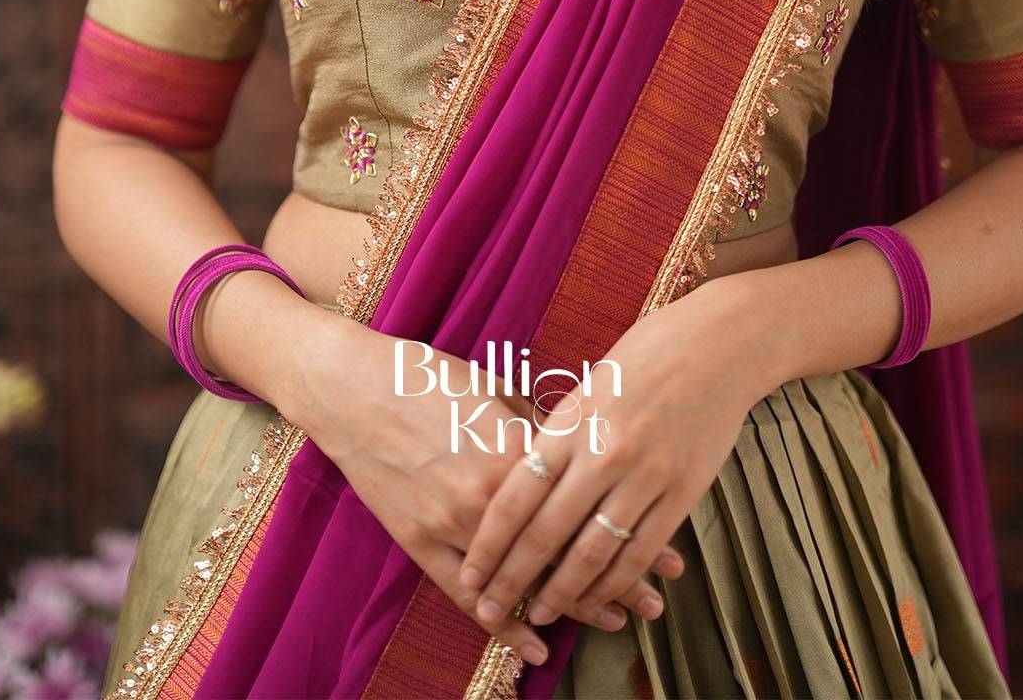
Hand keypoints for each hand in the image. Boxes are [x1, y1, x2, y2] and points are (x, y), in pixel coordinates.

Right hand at [281, 312, 687, 667]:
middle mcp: (489, 495)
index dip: (628, 531)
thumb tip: (585, 449)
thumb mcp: (496, 390)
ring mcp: (451, 523)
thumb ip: (541, 429)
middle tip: (653, 600)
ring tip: (615, 620)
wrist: (355, 388)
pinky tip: (537, 645)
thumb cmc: (428, 377)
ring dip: (572, 603)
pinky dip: (504, 623)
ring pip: (524, 577)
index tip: (667, 553)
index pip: (586, 505)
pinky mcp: (419, 540)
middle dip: (614, 578)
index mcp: (515, 451)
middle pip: (564, 549)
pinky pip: (465, 594)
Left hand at [455, 283, 761, 632]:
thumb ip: (559, 433)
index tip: (470, 573)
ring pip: (592, 553)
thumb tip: (523, 477)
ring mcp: (645, 476)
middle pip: (546, 532)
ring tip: (537, 615)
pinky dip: (615, 583)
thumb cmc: (646, 354)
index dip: (490, 542)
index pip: (517, 495)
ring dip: (561, 592)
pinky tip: (596, 601)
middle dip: (513, 579)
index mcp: (571, 422)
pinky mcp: (682, 493)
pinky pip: (640, 552)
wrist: (719, 344)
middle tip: (490, 609)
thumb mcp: (589, 385)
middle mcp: (603, 453)